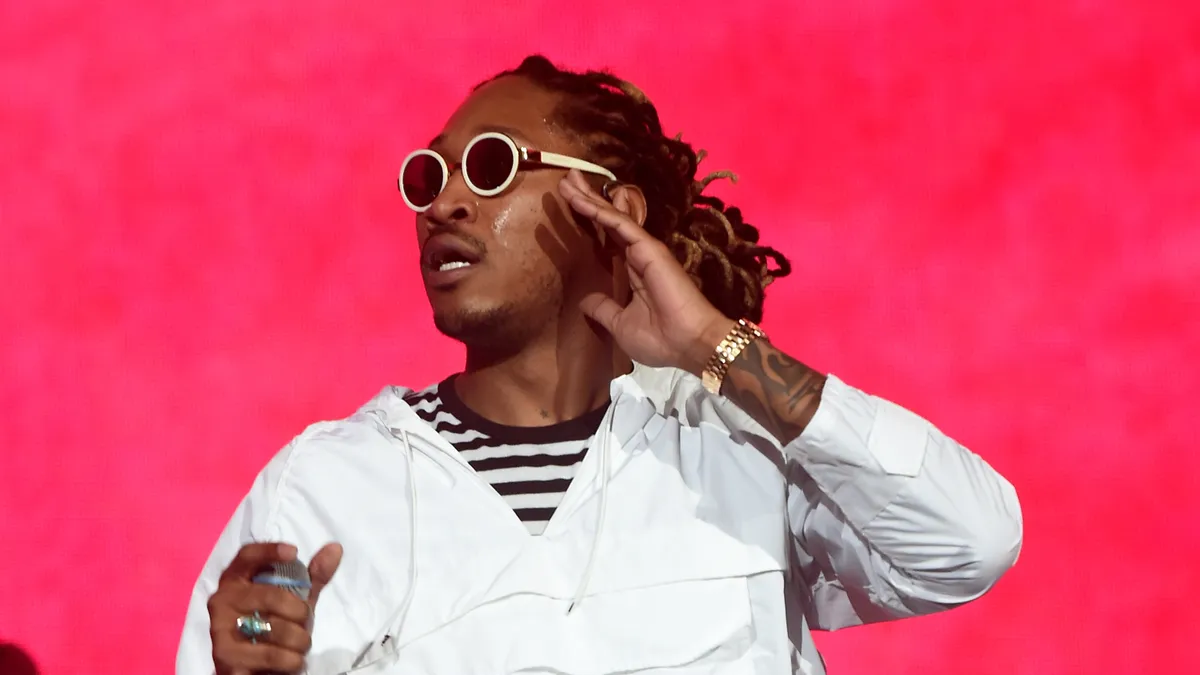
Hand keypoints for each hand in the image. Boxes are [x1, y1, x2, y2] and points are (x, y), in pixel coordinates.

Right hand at [208, 542, 342, 674]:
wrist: (254, 669)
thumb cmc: (274, 627)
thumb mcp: (296, 600)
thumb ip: (314, 576)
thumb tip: (336, 548)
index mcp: (235, 580)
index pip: (247, 556)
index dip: (268, 551)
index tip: (293, 552)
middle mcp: (221, 600)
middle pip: (272, 596)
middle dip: (300, 613)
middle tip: (304, 624)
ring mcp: (220, 628)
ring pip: (276, 629)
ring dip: (300, 641)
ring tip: (297, 647)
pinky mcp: (225, 656)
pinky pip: (273, 655)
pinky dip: (292, 661)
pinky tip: (290, 662)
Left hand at [559, 170, 733, 375]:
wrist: (688, 345)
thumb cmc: (660, 339)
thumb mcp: (621, 325)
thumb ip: (603, 309)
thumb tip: (584, 300)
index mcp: (633, 273)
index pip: (608, 240)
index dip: (591, 222)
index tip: (571, 205)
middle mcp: (638, 256)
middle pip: (608, 221)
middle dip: (587, 200)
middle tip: (566, 181)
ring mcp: (644, 249)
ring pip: (611, 217)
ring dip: (589, 198)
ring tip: (568, 179)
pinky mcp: (648, 248)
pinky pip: (619, 224)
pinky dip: (599, 210)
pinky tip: (580, 199)